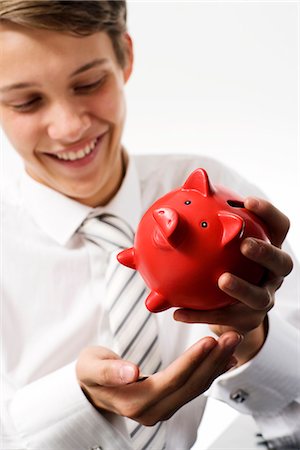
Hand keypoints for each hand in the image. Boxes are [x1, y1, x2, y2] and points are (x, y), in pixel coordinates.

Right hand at [76, 331, 241, 424]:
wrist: (90, 389)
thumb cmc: (89, 373)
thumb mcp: (91, 367)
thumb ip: (109, 371)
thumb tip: (131, 372)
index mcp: (135, 401)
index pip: (172, 379)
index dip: (193, 360)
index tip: (211, 339)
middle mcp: (153, 410)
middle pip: (191, 384)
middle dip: (214, 360)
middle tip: (233, 336)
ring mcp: (162, 408)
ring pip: (196, 386)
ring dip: (216, 364)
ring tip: (233, 341)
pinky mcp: (167, 402)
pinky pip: (193, 387)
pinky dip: (210, 371)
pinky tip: (225, 359)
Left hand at [174, 197, 292, 363]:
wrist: (227, 307)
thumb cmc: (216, 267)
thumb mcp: (206, 250)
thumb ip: (181, 238)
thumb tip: (138, 237)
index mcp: (265, 247)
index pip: (277, 227)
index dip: (267, 213)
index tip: (248, 202)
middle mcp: (271, 274)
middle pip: (281, 262)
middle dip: (265, 252)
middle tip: (244, 245)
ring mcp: (264, 299)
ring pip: (260, 297)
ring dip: (242, 288)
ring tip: (222, 280)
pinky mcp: (249, 322)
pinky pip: (227, 320)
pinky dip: (202, 316)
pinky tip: (178, 312)